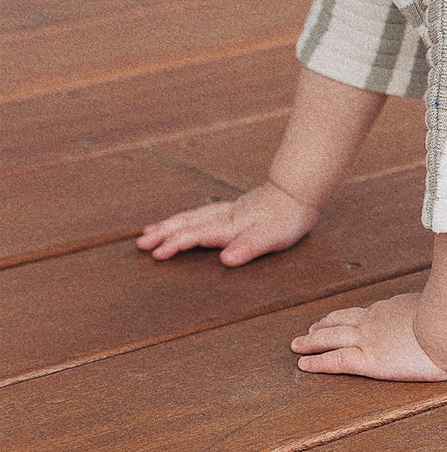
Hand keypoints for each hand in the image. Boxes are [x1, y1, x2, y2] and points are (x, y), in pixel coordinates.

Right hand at [136, 180, 318, 266]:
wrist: (300, 191)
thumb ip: (249, 247)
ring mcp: (229, 211)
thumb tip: (225, 260)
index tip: (155, 253)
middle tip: (140, 242)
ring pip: (193, 216)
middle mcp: (225, 217)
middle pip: (188, 223)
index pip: (197, 235)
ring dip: (171, 223)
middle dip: (164, 232)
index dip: (176, 243)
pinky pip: (202, 213)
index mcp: (230, 226)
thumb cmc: (287, 217)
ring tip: (150, 230)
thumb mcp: (272, 236)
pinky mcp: (236, 210)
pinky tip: (184, 220)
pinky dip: (187, 218)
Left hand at [291, 292, 446, 380]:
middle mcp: (377, 319)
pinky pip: (336, 360)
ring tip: (297, 344)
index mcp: (395, 307)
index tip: (335, 317)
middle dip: (324, 325)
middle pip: (342, 320)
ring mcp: (370, 338)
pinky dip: (318, 361)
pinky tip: (304, 364)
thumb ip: (440, 305)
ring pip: (332, 338)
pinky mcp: (369, 359)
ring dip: (312, 341)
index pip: (366, 312)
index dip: (346, 315)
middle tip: (309, 330)